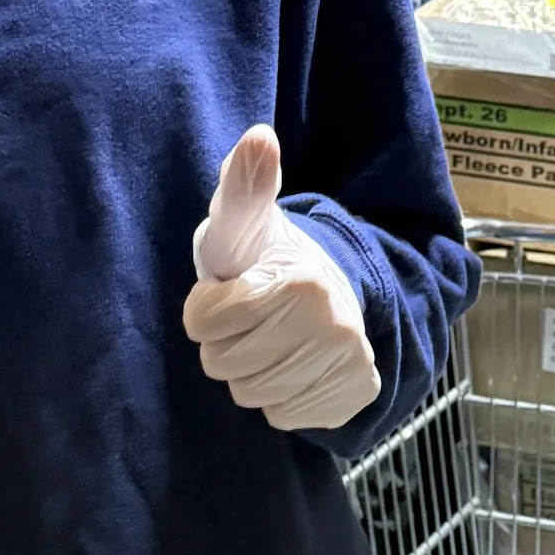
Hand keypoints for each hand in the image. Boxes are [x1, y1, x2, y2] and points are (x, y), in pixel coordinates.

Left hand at [184, 126, 380, 433]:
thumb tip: (258, 137)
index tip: (229, 289)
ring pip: (252, 395)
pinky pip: (284, 417)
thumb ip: (242, 183)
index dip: (204, 308)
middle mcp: (331, 326)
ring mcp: (346, 363)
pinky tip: (291, 364)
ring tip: (268, 339)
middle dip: (225, 343)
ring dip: (249, 372)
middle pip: (224, 366)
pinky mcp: (352, 394)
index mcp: (299, 281)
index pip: (202, 322)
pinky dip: (279, 398)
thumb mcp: (244, 220)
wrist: (324, 290)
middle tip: (249, 318)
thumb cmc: (265, 257)